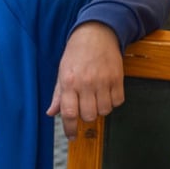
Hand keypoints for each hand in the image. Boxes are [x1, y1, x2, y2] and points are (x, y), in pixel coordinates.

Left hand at [47, 22, 123, 138]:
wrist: (97, 33)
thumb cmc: (77, 52)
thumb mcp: (62, 71)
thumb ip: (58, 94)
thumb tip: (51, 113)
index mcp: (69, 82)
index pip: (69, 113)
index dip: (70, 129)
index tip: (72, 135)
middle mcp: (86, 83)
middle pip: (89, 116)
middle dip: (87, 116)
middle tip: (86, 107)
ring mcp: (103, 81)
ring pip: (105, 111)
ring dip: (101, 109)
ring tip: (97, 98)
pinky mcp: (117, 78)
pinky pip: (118, 101)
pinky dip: (113, 101)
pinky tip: (107, 93)